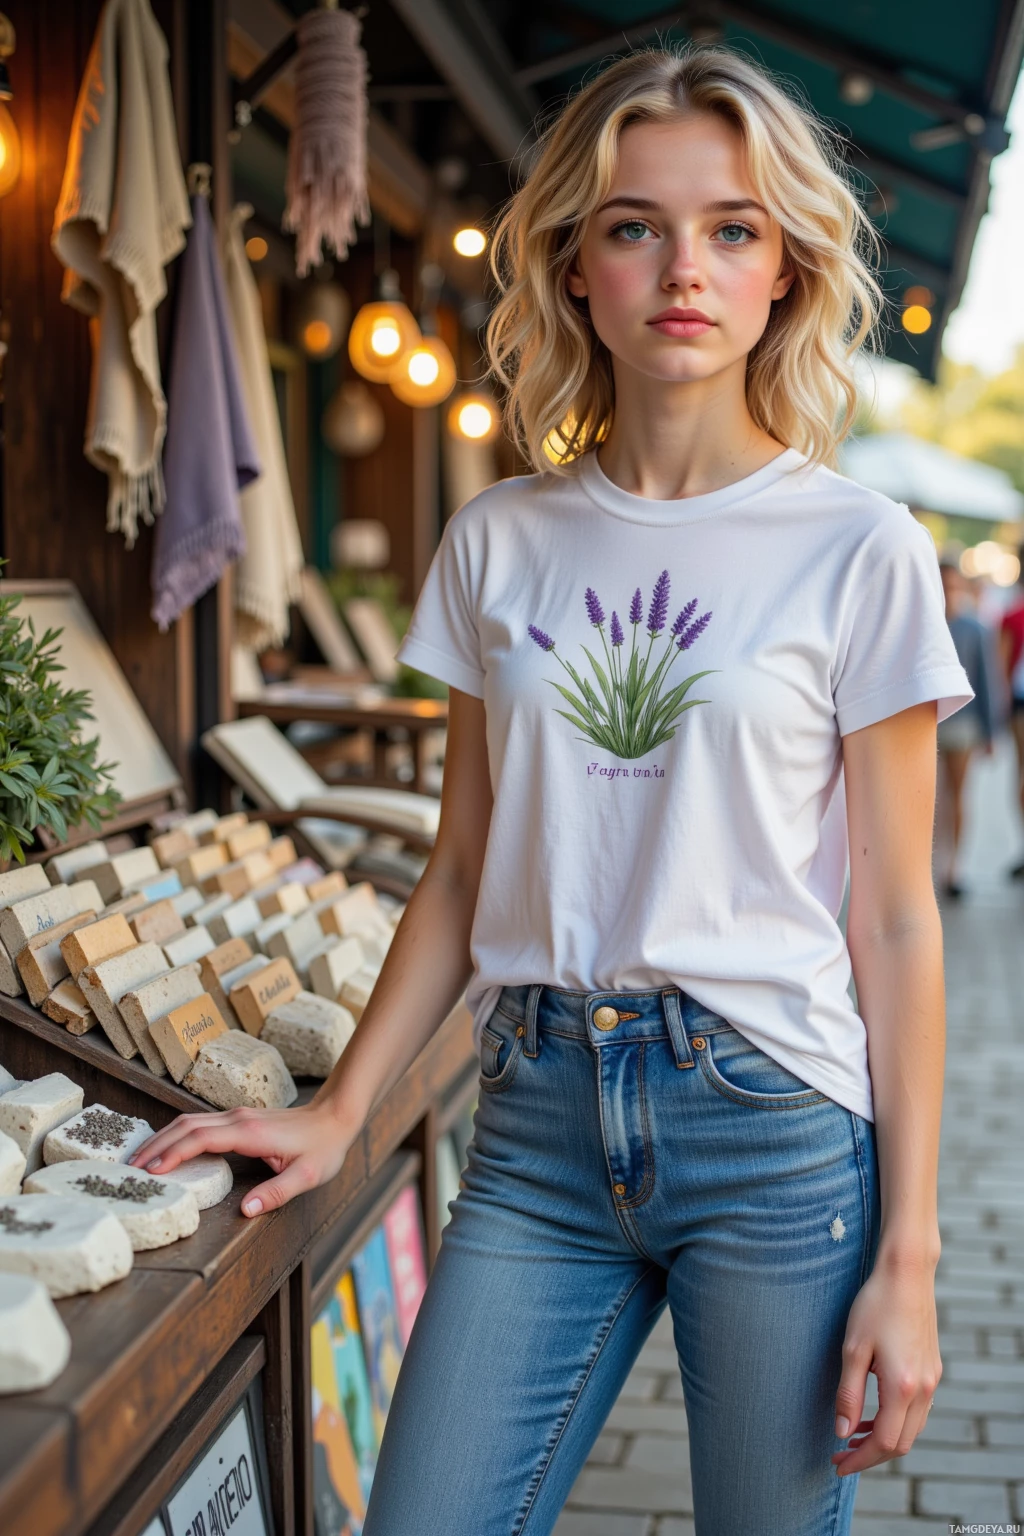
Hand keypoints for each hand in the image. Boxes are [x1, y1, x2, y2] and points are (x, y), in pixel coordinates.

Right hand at [126, 1100, 358, 1217]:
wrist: (336, 1117)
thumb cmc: (323, 1148)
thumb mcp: (307, 1176)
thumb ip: (277, 1192)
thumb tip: (246, 1210)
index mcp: (250, 1133)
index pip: (200, 1139)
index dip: (173, 1153)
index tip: (150, 1171)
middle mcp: (238, 1119)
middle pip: (186, 1126)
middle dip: (156, 1146)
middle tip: (130, 1169)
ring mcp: (237, 1116)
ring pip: (189, 1121)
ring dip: (163, 1138)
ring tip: (140, 1161)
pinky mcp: (239, 1119)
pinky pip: (199, 1123)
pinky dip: (177, 1135)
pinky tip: (167, 1149)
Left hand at [832, 1260, 940, 1475]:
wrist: (906, 1274)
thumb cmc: (875, 1305)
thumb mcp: (853, 1350)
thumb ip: (848, 1396)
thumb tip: (841, 1433)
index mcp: (903, 1387)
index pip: (885, 1443)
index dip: (860, 1460)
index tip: (837, 1465)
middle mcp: (924, 1389)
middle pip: (902, 1443)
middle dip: (871, 1455)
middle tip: (841, 1455)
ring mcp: (932, 1379)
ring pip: (912, 1428)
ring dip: (884, 1438)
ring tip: (852, 1435)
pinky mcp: (932, 1368)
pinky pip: (918, 1410)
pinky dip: (896, 1420)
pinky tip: (873, 1411)